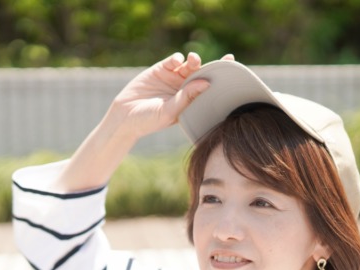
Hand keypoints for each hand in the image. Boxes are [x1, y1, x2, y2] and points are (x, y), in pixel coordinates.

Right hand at [107, 52, 234, 140]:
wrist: (124, 117)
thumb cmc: (149, 120)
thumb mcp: (170, 111)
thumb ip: (187, 97)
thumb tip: (207, 83)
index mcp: (191, 102)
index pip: (210, 89)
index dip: (223, 81)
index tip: (235, 74)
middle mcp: (184, 89)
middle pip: (204, 74)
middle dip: (215, 66)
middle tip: (226, 60)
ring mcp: (173, 79)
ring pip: (190, 65)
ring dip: (195, 60)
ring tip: (193, 60)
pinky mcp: (161, 69)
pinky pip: (173, 60)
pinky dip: (177, 59)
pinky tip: (175, 63)